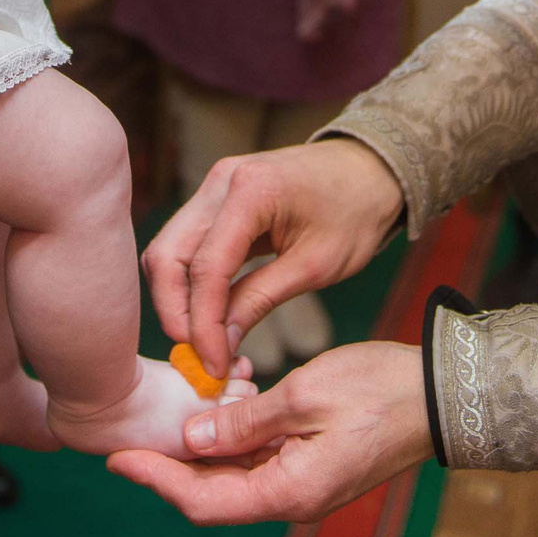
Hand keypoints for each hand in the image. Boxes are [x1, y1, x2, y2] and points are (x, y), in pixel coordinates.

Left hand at [108, 341, 429, 523]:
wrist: (439, 394)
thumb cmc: (376, 390)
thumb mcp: (302, 395)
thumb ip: (242, 422)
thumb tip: (191, 438)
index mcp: (290, 492)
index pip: (205, 501)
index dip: (157, 481)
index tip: (118, 459)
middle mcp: (293, 498)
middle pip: (214, 493)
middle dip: (169, 467)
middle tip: (128, 437)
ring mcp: (304, 484)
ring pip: (234, 476)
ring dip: (201, 449)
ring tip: (166, 414)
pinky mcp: (313, 465)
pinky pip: (259, 460)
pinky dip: (233, 437)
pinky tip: (219, 401)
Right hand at [143, 139, 403, 379]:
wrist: (370, 169)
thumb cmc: (355, 212)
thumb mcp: (316, 266)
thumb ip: (261, 299)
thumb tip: (220, 343)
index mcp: (251, 192)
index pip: (206, 268)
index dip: (202, 325)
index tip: (213, 367)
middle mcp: (221, 182)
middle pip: (167, 255)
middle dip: (176, 313)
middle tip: (200, 358)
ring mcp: (214, 186)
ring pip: (168, 251)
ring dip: (178, 301)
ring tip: (205, 343)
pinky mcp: (216, 199)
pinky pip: (187, 245)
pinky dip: (191, 283)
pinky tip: (210, 315)